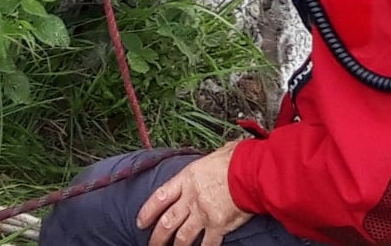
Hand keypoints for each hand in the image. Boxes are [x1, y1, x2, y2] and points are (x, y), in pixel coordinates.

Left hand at [136, 143, 252, 245]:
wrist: (250, 172)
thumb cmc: (236, 159)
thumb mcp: (215, 154)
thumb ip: (210, 163)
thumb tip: (218, 157)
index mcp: (187, 178)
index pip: (160, 197)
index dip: (148, 211)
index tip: (140, 222)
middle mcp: (191, 198)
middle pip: (168, 221)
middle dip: (158, 236)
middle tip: (152, 244)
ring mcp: (203, 214)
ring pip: (183, 236)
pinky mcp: (218, 226)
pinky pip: (208, 244)